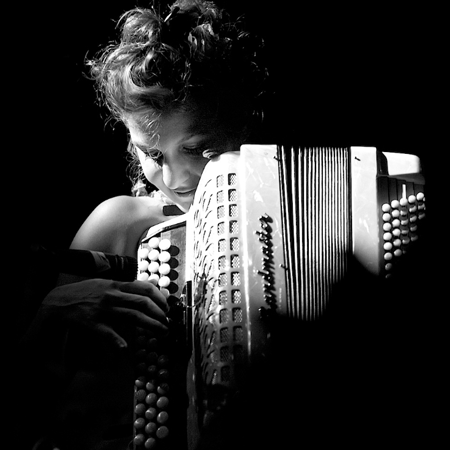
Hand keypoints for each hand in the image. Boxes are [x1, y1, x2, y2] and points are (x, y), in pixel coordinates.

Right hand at [41, 279, 168, 348]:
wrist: (59, 301)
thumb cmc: (86, 292)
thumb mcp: (107, 283)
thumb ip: (128, 285)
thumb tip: (150, 285)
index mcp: (117, 285)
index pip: (145, 288)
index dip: (160, 297)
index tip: (167, 307)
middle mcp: (113, 295)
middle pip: (143, 302)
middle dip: (160, 313)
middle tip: (168, 322)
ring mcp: (104, 309)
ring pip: (133, 316)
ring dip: (151, 325)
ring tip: (162, 331)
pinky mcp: (93, 323)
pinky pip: (109, 333)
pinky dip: (118, 341)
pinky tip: (127, 349)